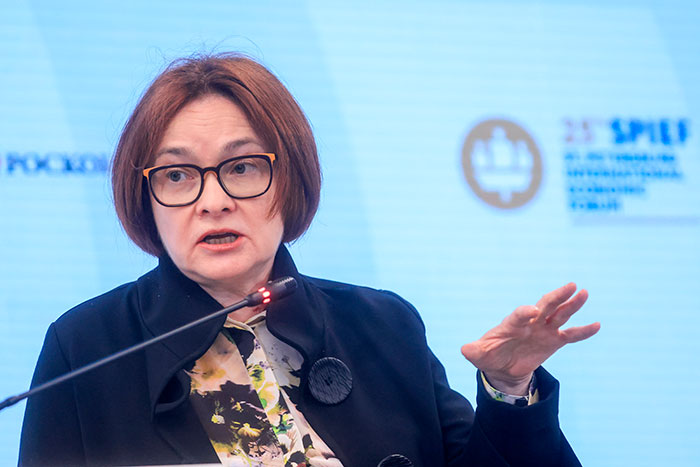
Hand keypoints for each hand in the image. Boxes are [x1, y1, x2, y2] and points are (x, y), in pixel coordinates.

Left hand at [461, 283, 599, 394]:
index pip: (520, 315)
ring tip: (584, 293)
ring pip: (560, 314)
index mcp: (511, 324)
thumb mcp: (479, 355)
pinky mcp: (553, 341)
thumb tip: (464, 350)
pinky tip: (597, 325)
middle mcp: (530, 323)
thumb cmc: (489, 356)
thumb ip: (474, 351)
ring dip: (572, 305)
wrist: (502, 368)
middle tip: (570, 286)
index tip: (533, 311)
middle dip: (556, 296)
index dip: (525, 312)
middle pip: (545, 306)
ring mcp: (543, 330)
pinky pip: (571, 335)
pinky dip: (583, 331)